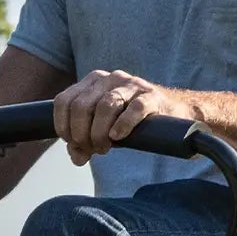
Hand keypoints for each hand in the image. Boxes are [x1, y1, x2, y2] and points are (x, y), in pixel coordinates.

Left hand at [53, 70, 195, 165]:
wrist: (173, 115)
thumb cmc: (133, 122)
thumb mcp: (103, 130)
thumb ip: (85, 142)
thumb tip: (76, 156)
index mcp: (92, 82)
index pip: (64, 101)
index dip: (63, 126)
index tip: (73, 143)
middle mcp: (109, 78)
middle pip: (82, 106)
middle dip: (82, 134)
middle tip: (93, 149)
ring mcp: (131, 85)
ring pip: (105, 106)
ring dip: (99, 133)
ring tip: (105, 147)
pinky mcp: (151, 96)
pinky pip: (134, 108)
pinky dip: (122, 125)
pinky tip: (118, 137)